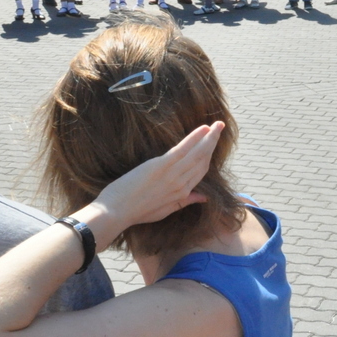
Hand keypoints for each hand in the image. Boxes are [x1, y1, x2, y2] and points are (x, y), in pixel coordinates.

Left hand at [79, 123, 224, 242]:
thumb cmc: (137, 211)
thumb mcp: (165, 210)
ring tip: (217, 125)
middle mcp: (182, 183)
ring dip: (209, 137)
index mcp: (182, 194)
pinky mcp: (162, 165)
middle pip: (203, 160)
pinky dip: (195, 138)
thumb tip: (204, 197)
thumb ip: (185, 201)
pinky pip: (184, 149)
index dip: (209, 156)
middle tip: (220, 128)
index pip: (201, 172)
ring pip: (198, 153)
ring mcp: (173, 173)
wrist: (117, 211)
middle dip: (213, 142)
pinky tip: (202, 128)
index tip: (212, 144)